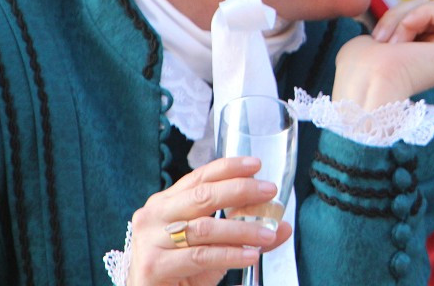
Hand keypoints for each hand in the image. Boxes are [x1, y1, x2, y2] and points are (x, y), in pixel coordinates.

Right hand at [126, 157, 293, 285]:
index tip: (256, 165)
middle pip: (202, 196)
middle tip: (269, 192)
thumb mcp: (214, 245)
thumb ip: (244, 233)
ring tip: (268, 234)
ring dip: (242, 229)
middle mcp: (154, 216)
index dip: (228, 168)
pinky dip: (230, 254)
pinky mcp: (154, 266)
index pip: (199, 177)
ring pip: (205, 227)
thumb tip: (283, 226)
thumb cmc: (180, 269)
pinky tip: (251, 255)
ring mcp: (150, 241)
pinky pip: (201, 256)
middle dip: (240, 191)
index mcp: (165, 203)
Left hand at [332, 0, 433, 109]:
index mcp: (423, 59)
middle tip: (384, 40)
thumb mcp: (381, 35)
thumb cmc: (361, 66)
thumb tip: (416, 13)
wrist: (365, 84)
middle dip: (401, 15)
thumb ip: (401, 23)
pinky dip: (422, 15)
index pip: (419, 13)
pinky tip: (405, 38)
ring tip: (393, 43)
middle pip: (429, 7)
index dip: (396, 15)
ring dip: (407, 18)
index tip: (378, 37)